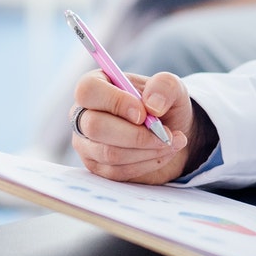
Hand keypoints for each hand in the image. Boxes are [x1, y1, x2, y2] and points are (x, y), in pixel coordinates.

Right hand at [71, 70, 197, 183]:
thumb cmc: (163, 105)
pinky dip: (146, 163)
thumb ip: (164, 86)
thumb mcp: (172, 88)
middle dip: (135, 134)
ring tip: (170, 142)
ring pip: (108, 153)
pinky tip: (162, 153)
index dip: (116, 102)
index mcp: (96, 85)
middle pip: (94, 126)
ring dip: (146, 150)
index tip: (144, 114)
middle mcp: (84, 114)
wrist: (170, 134)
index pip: (88, 90)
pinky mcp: (97, 167)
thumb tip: (152, 105)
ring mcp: (86, 143)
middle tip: (165, 134)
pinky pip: (117, 171)